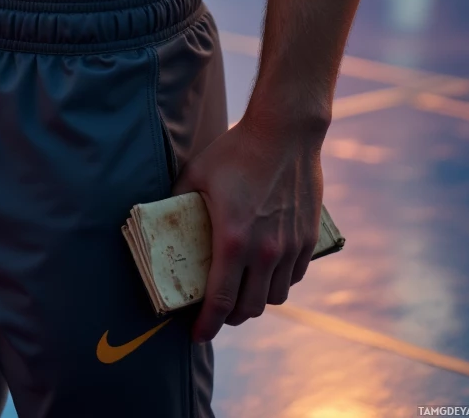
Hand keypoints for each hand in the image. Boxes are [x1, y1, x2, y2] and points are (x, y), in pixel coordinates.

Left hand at [172, 111, 323, 341]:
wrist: (285, 133)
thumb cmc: (236, 151)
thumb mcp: (197, 174)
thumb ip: (178, 201)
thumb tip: (161, 218)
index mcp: (233, 240)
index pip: (220, 301)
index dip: (207, 325)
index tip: (197, 335)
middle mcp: (264, 251)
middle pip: (249, 308)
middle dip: (229, 318)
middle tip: (217, 312)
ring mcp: (290, 247)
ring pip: (274, 297)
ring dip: (255, 302)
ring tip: (241, 292)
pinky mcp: (308, 239)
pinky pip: (293, 278)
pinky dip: (278, 283)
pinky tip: (266, 272)